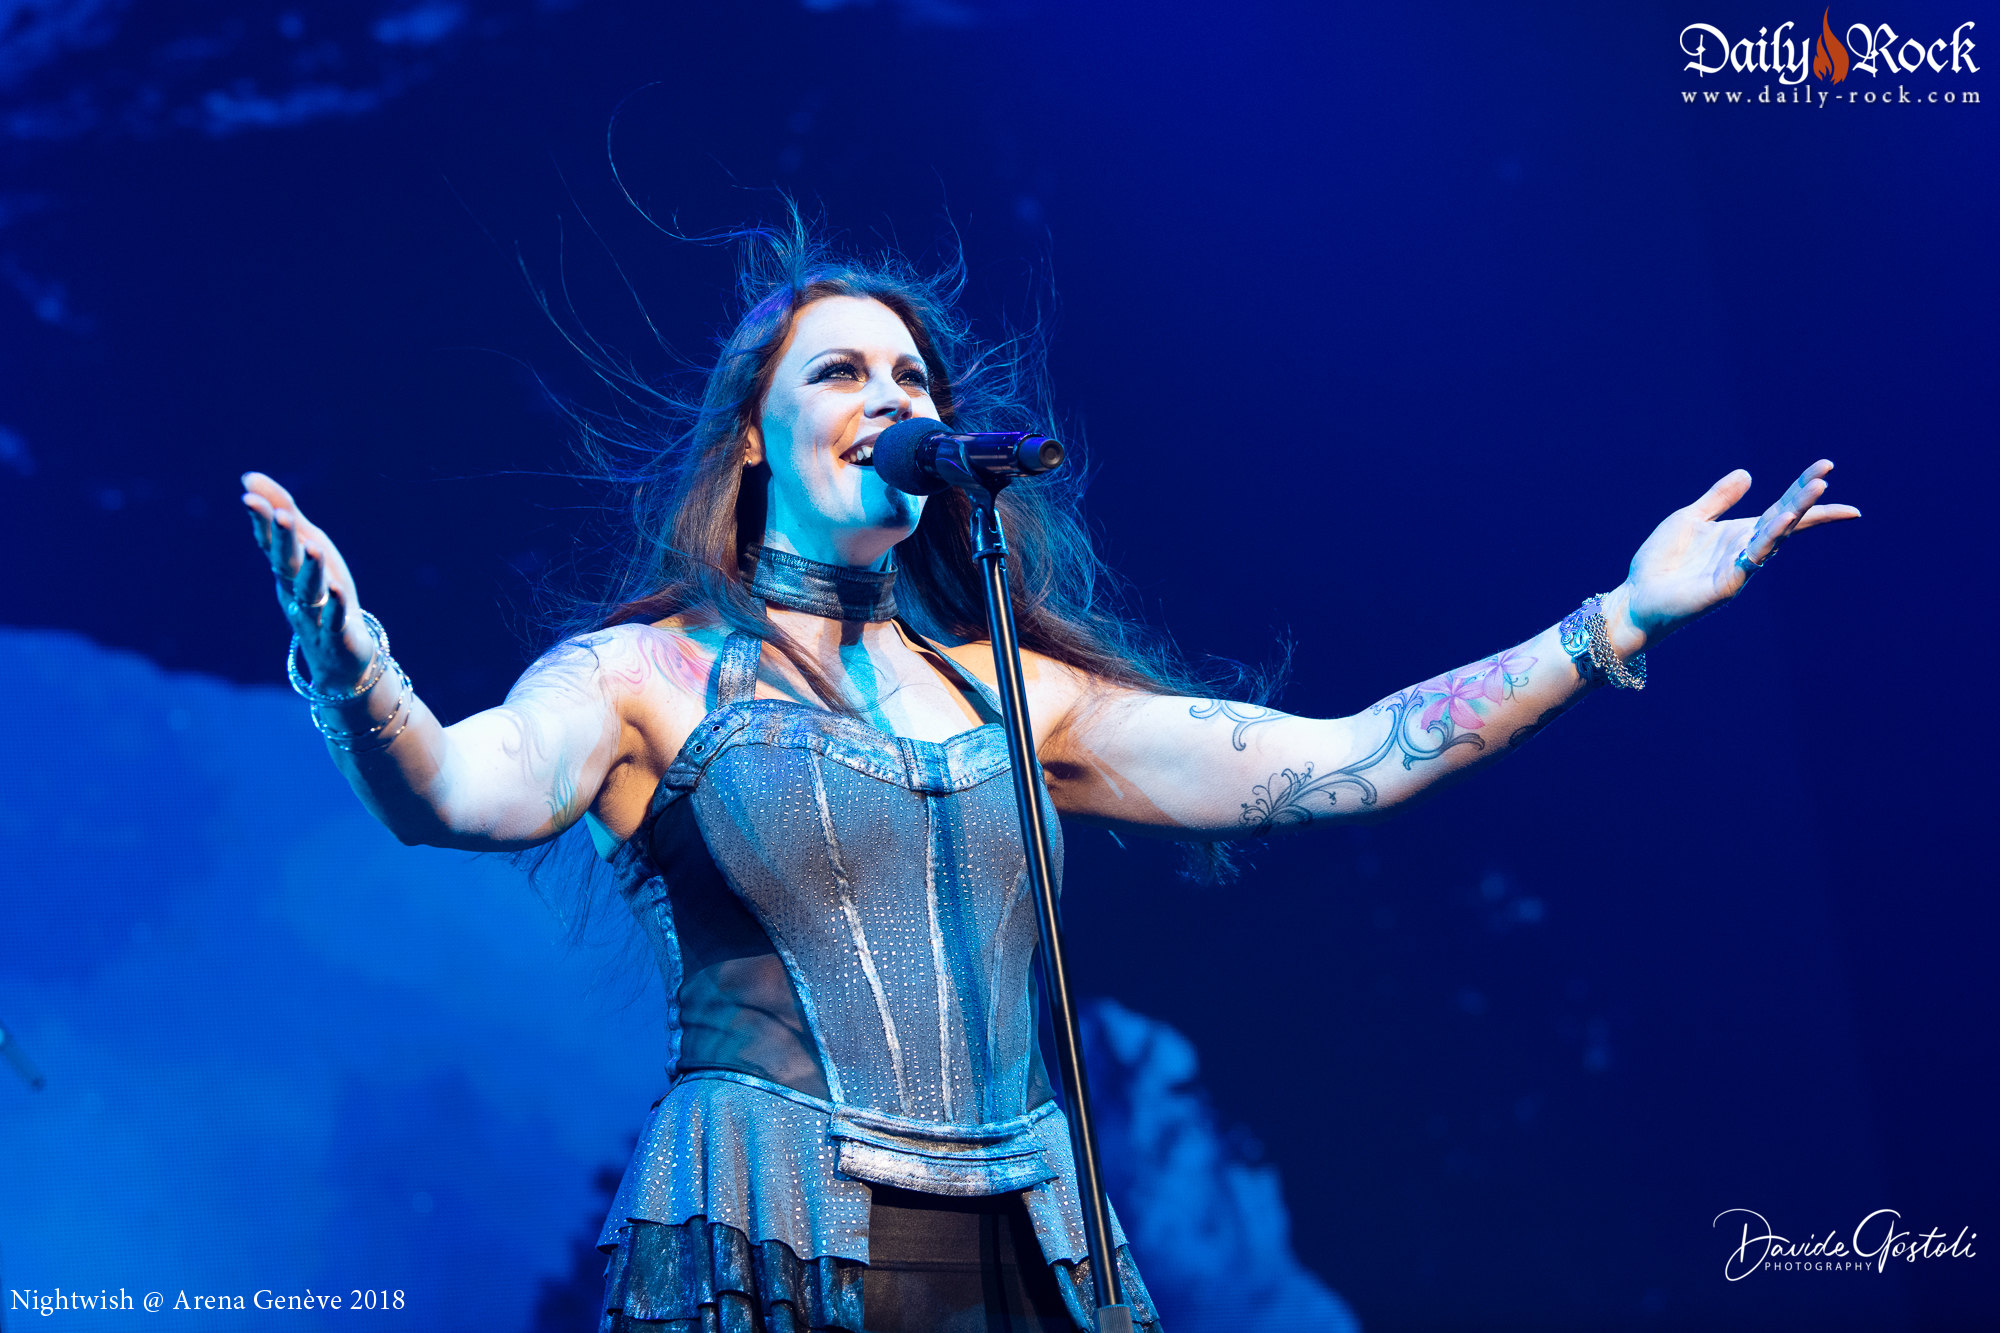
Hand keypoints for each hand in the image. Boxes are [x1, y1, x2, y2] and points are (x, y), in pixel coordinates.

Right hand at [241, 472, 376, 689]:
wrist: (339, 653)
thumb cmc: (322, 590)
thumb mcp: (306, 545)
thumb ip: (282, 512)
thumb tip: (247, 476)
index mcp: (287, 569)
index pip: (270, 542)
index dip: (262, 521)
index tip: (249, 497)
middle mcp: (295, 589)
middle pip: (287, 563)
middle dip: (284, 540)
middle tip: (282, 515)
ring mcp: (314, 614)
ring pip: (310, 590)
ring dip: (312, 569)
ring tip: (315, 548)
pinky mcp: (336, 634)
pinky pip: (334, 618)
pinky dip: (334, 605)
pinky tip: (336, 590)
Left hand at [1613, 459, 1860, 649]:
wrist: (1637, 596)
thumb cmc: (1661, 562)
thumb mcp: (1690, 519)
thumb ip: (1718, 499)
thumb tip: (1747, 473)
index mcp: (1740, 532)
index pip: (1781, 507)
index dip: (1802, 488)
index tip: (1827, 466)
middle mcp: (1747, 549)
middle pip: (1786, 519)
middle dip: (1809, 499)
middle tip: (1826, 475)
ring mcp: (1741, 567)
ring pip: (1776, 536)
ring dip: (1796, 512)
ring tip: (1816, 488)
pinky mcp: (1728, 584)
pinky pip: (1754, 558)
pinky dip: (1769, 538)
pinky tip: (1783, 519)